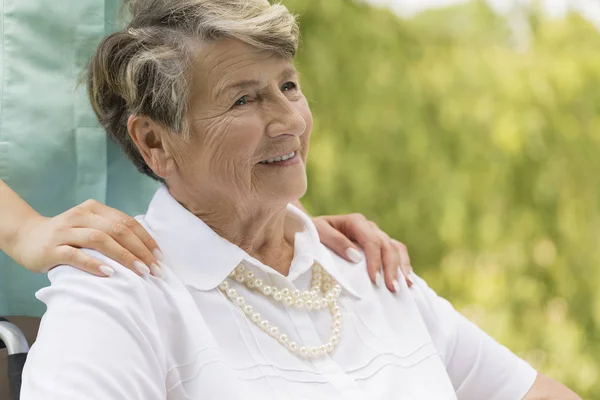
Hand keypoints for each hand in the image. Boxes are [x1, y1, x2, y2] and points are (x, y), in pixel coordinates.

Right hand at [13, 199, 162, 277]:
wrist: (25, 237)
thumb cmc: (67, 236)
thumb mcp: (90, 227)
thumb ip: (112, 232)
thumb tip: (146, 250)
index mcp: (94, 209)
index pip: (127, 222)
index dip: (146, 239)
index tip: (160, 257)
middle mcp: (81, 216)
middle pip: (117, 230)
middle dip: (140, 250)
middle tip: (154, 269)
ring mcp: (65, 231)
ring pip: (100, 240)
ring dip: (124, 256)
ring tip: (140, 271)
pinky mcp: (51, 248)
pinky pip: (75, 255)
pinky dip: (94, 264)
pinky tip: (109, 273)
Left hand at [312, 213, 412, 292]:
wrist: (312, 229)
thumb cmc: (313, 232)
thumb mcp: (318, 233)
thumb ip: (335, 242)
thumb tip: (356, 256)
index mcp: (355, 222)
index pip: (371, 241)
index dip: (375, 261)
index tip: (375, 280)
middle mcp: (369, 227)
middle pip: (386, 245)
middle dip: (391, 268)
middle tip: (392, 288)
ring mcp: (376, 235)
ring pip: (395, 248)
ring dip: (401, 266)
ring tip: (405, 285)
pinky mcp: (379, 244)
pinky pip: (396, 251)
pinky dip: (403, 264)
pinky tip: (406, 280)